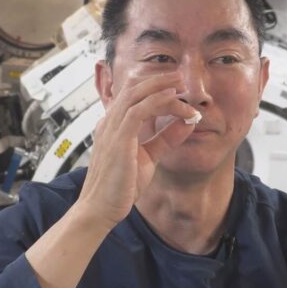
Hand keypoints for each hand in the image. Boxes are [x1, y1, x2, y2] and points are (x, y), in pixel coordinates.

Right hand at [77, 71, 198, 227]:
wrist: (100, 209)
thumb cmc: (119, 187)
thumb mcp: (148, 157)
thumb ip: (164, 139)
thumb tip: (185, 124)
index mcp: (113, 125)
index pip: (132, 96)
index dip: (155, 87)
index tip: (178, 90)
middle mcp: (110, 123)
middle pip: (133, 88)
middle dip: (158, 79)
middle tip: (181, 78)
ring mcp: (111, 129)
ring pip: (136, 95)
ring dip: (160, 86)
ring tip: (180, 85)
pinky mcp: (118, 140)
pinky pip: (137, 111)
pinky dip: (156, 101)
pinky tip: (172, 99)